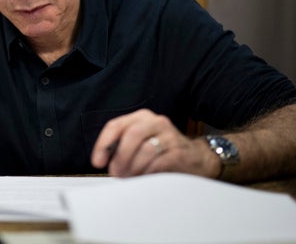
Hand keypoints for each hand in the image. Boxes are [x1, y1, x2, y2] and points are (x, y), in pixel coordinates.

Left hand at [90, 109, 219, 177]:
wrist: (197, 158)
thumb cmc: (163, 151)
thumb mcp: (141, 142)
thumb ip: (122, 146)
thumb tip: (104, 161)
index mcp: (141, 117)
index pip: (115, 126)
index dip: (103, 145)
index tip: (97, 162)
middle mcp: (156, 122)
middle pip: (131, 135)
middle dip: (120, 157)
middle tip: (116, 173)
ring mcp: (169, 136)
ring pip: (145, 150)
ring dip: (133, 168)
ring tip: (131, 178)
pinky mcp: (179, 152)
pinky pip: (158, 163)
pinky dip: (147, 173)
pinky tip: (145, 178)